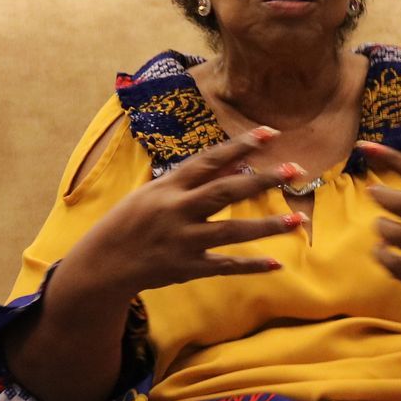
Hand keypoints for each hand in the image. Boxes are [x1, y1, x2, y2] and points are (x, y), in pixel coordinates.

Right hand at [60, 125, 304, 300]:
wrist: (103, 264)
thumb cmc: (130, 221)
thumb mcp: (153, 193)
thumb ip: (192, 180)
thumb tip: (234, 161)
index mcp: (168, 187)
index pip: (210, 160)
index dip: (241, 145)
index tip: (270, 132)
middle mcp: (177, 211)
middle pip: (227, 191)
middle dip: (263, 180)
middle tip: (295, 171)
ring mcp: (183, 241)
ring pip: (232, 230)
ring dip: (267, 225)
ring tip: (297, 220)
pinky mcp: (188, 267)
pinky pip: (226, 266)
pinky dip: (251, 265)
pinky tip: (276, 262)